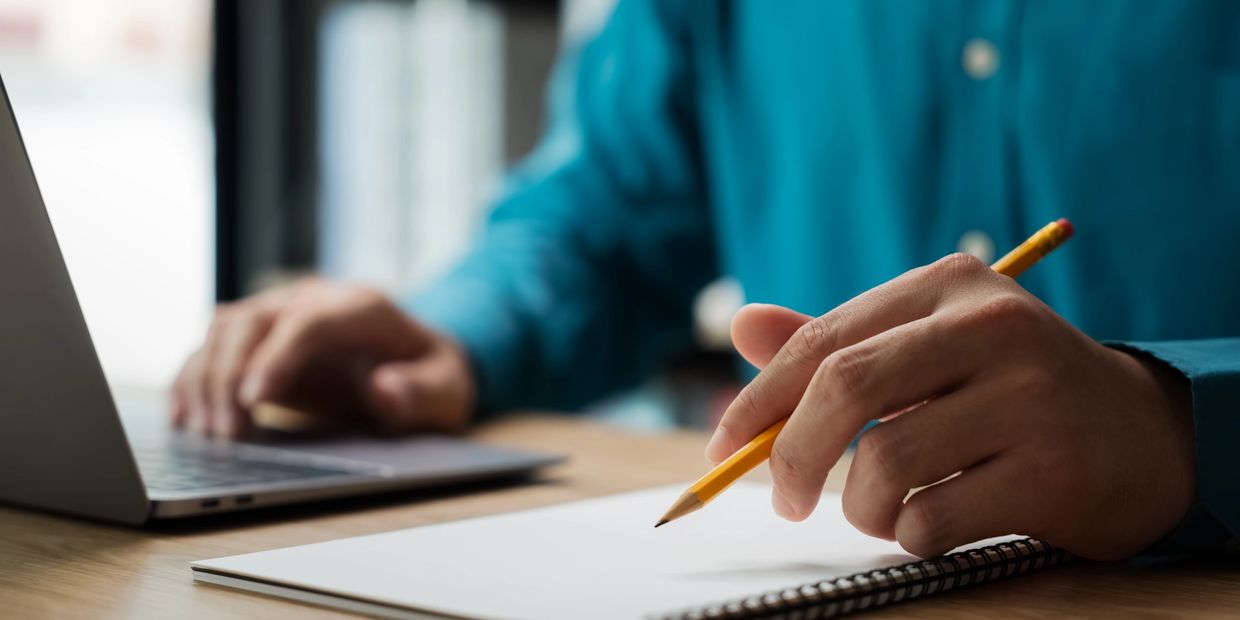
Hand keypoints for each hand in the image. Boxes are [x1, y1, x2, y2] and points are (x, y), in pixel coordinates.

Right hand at [171, 279, 475, 437]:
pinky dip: (192, 379)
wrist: (420, 364)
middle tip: (226, 434)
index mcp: (362, 307)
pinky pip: (212, 348)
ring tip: (207, 435)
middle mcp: (313, 300)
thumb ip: (421, 391)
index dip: (277, 358)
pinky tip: (185, 418)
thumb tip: (385, 389)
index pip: (308, 322)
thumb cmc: (433, 378)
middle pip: (251, 320)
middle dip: (229, 375)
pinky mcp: (259, 340)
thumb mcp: (447, 390)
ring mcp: (281, 315)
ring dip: (205, 380)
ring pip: (223, 330)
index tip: (256, 401)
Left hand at [710, 253, 1194, 559]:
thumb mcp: (929, 346)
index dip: (760, 400)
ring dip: (861, 506)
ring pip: (885, 464)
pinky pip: (931, 519)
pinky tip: (934, 521)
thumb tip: (739, 324)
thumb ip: (836, 341)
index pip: (824, 340)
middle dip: (791, 455)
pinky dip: (909, 534)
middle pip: (846, 388)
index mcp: (950, 286)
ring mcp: (1029, 397)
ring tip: (882, 509)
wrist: (1140, 436)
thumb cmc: (1008, 389)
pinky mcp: (1052, 471)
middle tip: (782, 499)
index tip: (724, 447)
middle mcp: (992, 327)